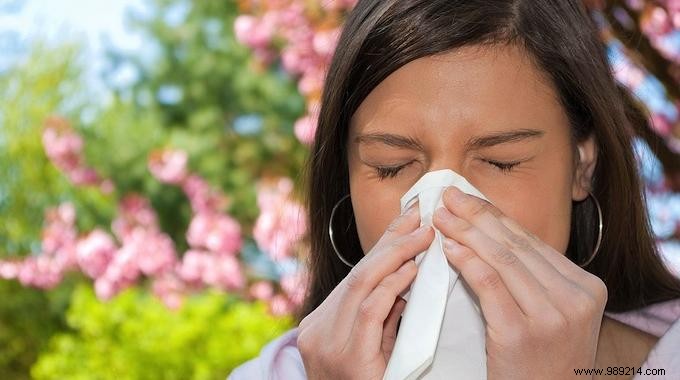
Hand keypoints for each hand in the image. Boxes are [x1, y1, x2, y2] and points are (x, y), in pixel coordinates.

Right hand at [297, 202, 434, 379]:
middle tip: (419, 215)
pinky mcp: (347, 358)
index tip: (408, 219)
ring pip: (362, 284)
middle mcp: (318, 330)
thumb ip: (384, 315)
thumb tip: (408, 275)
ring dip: (396, 255)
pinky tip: (412, 269)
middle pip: (358, 273)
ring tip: (423, 235)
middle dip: (391, 240)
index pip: (356, 275)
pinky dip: (392, 286)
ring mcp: (328, 344)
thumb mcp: (372, 346)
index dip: (383, 244)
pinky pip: (371, 311)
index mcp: (322, 324)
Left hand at [432, 186, 606, 379]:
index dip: (495, 215)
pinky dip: (466, 261)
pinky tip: (448, 248)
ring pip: (502, 259)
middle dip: (477, 216)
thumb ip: (535, 278)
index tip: (467, 198)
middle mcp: (576, 298)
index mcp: (588, 287)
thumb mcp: (555, 314)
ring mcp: (552, 317)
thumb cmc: (544, 360)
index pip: (532, 241)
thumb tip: (490, 231)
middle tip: (448, 197)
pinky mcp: (522, 334)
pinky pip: (489, 285)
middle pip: (516, 245)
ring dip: (466, 232)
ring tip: (442, 217)